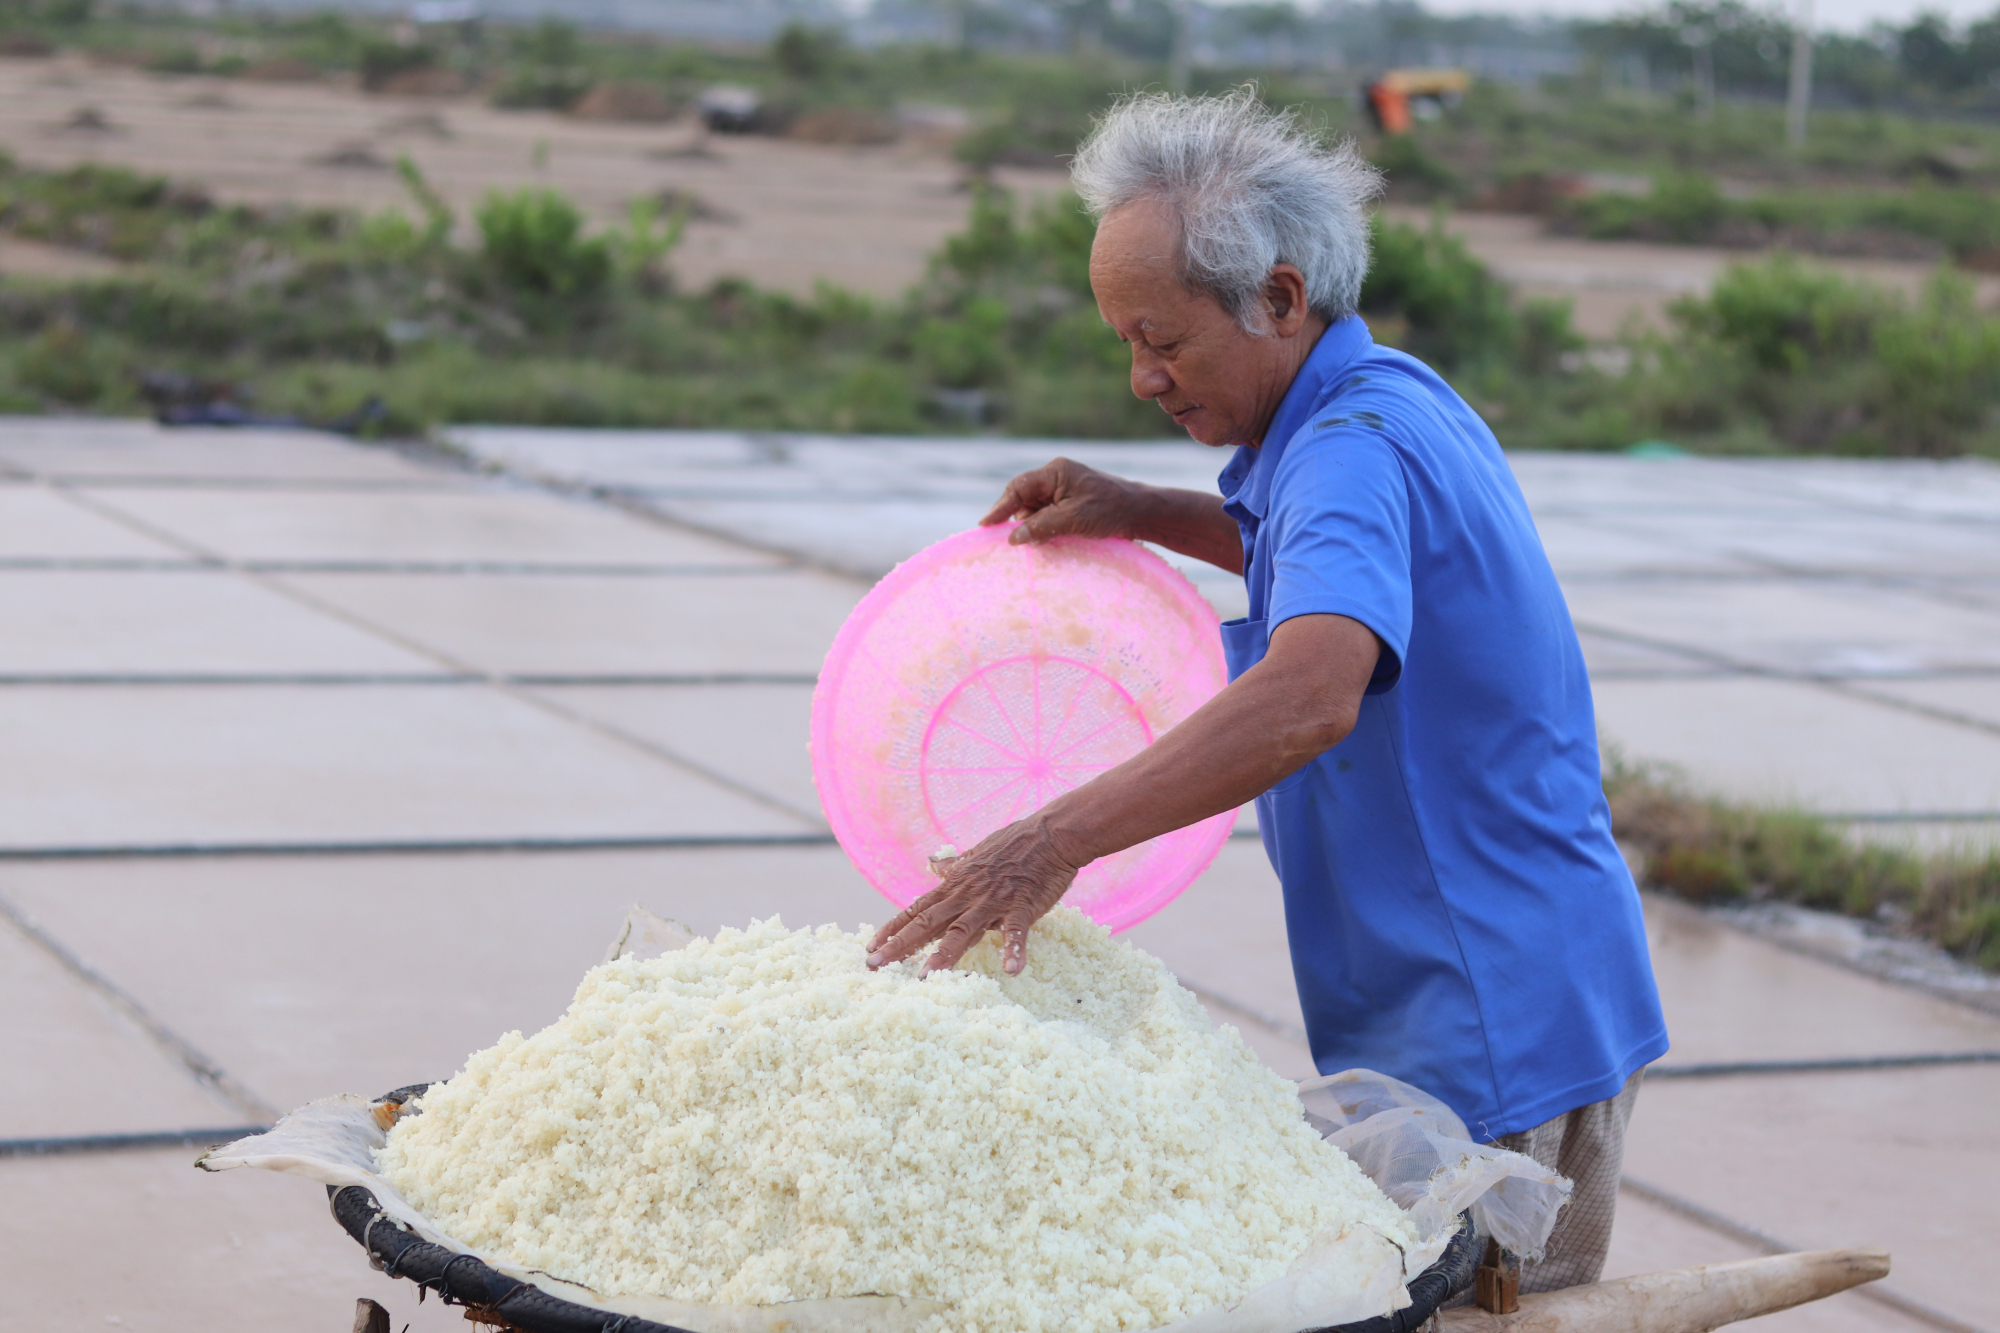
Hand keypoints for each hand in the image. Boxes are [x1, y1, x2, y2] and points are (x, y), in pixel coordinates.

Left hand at [866, 816, 1084, 975]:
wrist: (1050, 835)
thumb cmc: (1014, 844)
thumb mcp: (977, 854)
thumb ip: (954, 866)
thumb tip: (932, 863)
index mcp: (956, 886)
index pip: (916, 910)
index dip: (892, 928)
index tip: (870, 947)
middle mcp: (967, 896)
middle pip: (927, 923)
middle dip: (900, 945)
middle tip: (874, 965)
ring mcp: (993, 902)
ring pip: (963, 930)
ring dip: (944, 954)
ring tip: (926, 976)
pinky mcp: (1021, 907)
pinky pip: (1016, 931)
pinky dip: (1013, 949)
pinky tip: (1011, 969)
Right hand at [981, 458, 1152, 546]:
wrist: (1141, 513)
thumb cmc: (1111, 510)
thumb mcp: (1073, 520)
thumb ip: (1041, 526)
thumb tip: (1013, 537)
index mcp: (1056, 471)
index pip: (1018, 488)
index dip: (1000, 507)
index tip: (986, 525)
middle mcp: (1057, 476)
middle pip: (1025, 499)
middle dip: (1020, 519)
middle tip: (1018, 541)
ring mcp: (1064, 489)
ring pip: (1036, 509)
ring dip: (1035, 526)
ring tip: (1042, 541)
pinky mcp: (1071, 502)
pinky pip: (1048, 514)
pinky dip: (1046, 527)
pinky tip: (1051, 539)